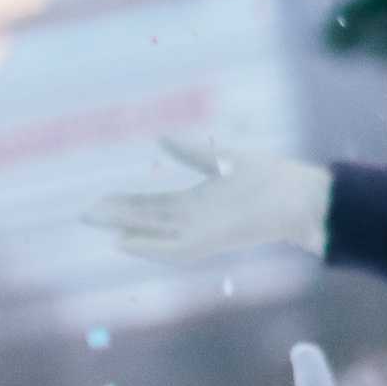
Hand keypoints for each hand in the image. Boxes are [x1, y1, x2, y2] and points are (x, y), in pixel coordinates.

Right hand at [81, 136, 332, 262]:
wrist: (302, 195)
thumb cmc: (271, 178)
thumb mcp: (223, 160)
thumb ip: (191, 152)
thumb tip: (159, 137)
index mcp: (196, 202)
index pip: (152, 205)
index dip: (125, 202)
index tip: (96, 200)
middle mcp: (196, 220)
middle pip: (147, 220)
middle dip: (117, 216)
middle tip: (84, 213)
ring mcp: (203, 232)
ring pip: (155, 234)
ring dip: (126, 230)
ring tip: (97, 225)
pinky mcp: (213, 240)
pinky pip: (174, 249)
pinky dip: (150, 247)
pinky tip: (125, 241)